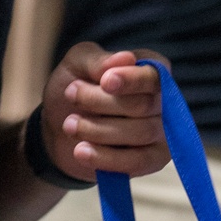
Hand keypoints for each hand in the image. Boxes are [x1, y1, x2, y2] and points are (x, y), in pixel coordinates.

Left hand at [40, 43, 169, 181]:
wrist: (58, 128)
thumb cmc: (74, 87)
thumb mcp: (76, 64)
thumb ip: (97, 59)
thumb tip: (126, 58)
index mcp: (150, 71)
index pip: (153, 76)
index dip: (132, 80)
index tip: (105, 82)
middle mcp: (162, 101)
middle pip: (142, 105)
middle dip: (100, 102)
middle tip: (70, 95)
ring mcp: (160, 133)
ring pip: (139, 133)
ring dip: (97, 129)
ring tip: (69, 124)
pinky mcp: (150, 161)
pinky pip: (136, 163)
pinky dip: (106, 158)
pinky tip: (81, 151)